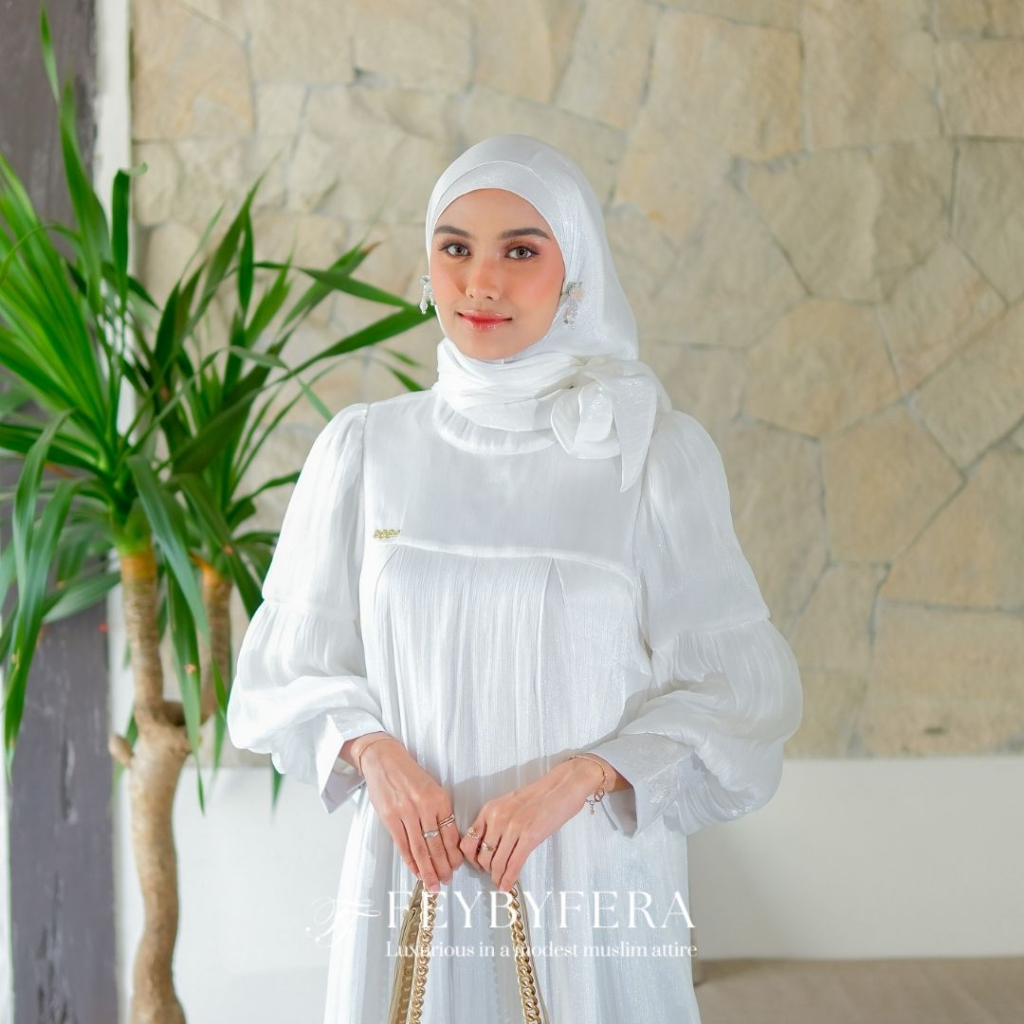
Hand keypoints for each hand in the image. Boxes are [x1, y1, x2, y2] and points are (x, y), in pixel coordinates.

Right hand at [351, 734, 463, 892]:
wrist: (384, 759)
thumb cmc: (409, 774)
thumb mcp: (431, 788)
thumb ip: (439, 812)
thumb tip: (447, 841)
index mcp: (439, 799)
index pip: (450, 833)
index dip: (454, 854)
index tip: (457, 866)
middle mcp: (424, 806)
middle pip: (436, 845)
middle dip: (443, 867)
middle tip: (447, 881)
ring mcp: (406, 813)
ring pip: (420, 849)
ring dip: (428, 870)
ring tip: (434, 884)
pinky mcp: (390, 818)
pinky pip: (403, 845)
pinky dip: (410, 861)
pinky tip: (416, 871)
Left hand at [460, 757, 606, 892]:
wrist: (562, 786)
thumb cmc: (538, 795)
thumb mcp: (508, 804)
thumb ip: (495, 821)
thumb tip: (488, 845)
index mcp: (489, 809)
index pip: (467, 841)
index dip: (470, 859)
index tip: (477, 865)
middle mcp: (497, 818)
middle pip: (481, 856)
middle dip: (485, 870)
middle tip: (492, 874)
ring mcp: (513, 828)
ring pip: (496, 863)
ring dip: (497, 877)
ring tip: (500, 881)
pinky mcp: (530, 837)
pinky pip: (514, 864)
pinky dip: (509, 879)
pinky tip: (508, 885)